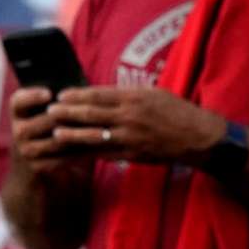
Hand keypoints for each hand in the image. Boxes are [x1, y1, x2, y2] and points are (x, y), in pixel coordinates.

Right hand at [9, 85, 91, 183]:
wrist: (34, 162)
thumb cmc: (47, 125)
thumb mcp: (44, 110)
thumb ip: (57, 100)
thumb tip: (80, 90)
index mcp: (18, 112)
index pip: (19, 101)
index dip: (31, 97)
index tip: (49, 93)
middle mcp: (18, 131)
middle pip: (46, 121)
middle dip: (71, 115)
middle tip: (95, 110)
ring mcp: (26, 150)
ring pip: (58, 140)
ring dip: (84, 135)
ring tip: (104, 130)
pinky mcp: (38, 166)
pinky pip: (63, 158)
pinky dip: (83, 151)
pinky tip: (99, 145)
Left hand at [45, 85, 232, 163]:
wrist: (199, 137)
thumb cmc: (177, 112)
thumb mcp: (154, 95)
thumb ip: (128, 95)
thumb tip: (103, 95)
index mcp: (135, 97)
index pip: (99, 94)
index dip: (78, 95)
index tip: (61, 94)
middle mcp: (130, 116)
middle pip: (92, 113)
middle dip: (68, 112)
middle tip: (50, 110)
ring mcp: (131, 137)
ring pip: (95, 135)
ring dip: (73, 134)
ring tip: (56, 132)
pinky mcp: (133, 154)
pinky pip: (105, 153)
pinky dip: (89, 152)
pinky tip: (75, 152)